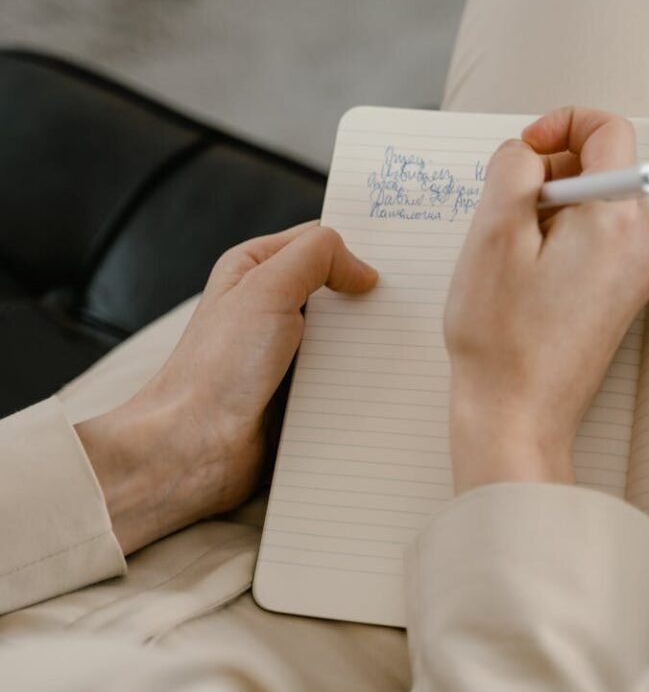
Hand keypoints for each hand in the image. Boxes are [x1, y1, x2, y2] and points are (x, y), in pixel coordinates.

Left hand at [76, 223, 377, 553]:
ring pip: (344, 337)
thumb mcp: (266, 288)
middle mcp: (268, 307)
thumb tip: (362, 270)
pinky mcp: (298, 393)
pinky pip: (341, 379)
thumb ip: (316, 257)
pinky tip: (383, 384)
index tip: (398, 260)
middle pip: (337, 290)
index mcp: (254, 269)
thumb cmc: (216, 369)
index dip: (356, 247)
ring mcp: (284, 352)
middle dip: (369, 299)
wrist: (196, 449)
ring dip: (368, 346)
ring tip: (400, 348)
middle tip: (408, 306)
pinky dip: (360, 382)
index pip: (318, 242)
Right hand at [444, 107, 648, 493]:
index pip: (609, 131)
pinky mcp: (620, 296)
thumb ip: (512, 169)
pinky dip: (558, 240)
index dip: (560, 125)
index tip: (524, 152)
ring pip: (593, 205)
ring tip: (509, 254)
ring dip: (548, 210)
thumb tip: (526, 152)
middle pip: (601, 168)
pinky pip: (593, 241)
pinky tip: (523, 277)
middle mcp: (641, 244)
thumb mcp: (492, 233)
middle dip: (548, 174)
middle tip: (504, 212)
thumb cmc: (500, 338)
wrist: (516, 415)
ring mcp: (635, 273)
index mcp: (617, 221)